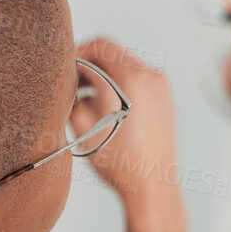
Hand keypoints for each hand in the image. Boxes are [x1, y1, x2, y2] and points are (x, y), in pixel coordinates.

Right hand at [74, 37, 178, 203]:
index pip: (101, 45)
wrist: (151, 186)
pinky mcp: (165, 101)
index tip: (66, 68)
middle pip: (114, 54)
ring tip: (87, 99)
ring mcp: (162, 89)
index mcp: (133, 78)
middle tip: (72, 85)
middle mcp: (152, 78)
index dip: (77, 52)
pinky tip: (105, 109)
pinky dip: (120, 86)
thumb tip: (66, 80)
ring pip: (126, 67)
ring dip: (105, 76)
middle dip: (90, 65)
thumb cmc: (120, 161)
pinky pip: (138, 82)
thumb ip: (72, 94)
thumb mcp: (82, 124)